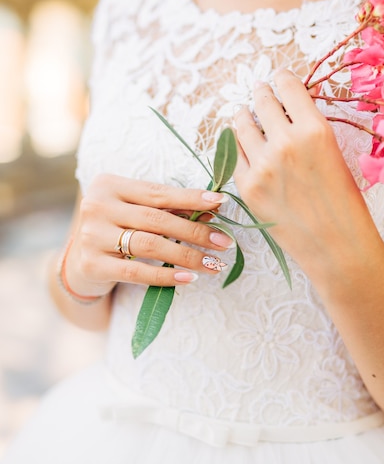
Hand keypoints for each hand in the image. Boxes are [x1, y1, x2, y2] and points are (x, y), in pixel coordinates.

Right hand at [64, 174, 233, 297]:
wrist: (78, 263)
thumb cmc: (116, 230)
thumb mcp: (137, 212)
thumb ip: (168, 209)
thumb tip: (212, 210)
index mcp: (109, 185)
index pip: (158, 192)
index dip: (191, 197)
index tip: (220, 202)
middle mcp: (97, 206)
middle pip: (157, 219)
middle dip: (195, 231)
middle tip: (224, 242)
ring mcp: (91, 236)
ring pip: (150, 245)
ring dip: (187, 255)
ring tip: (213, 263)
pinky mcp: (92, 265)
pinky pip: (137, 272)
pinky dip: (166, 275)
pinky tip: (189, 277)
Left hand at [233, 69, 372, 262]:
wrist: (336, 246)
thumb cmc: (345, 202)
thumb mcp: (334, 154)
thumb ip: (309, 129)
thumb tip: (286, 109)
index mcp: (316, 130)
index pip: (288, 86)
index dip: (282, 79)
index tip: (280, 80)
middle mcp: (286, 142)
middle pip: (261, 100)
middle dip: (261, 94)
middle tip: (260, 93)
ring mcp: (262, 165)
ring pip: (241, 124)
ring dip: (244, 116)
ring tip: (246, 116)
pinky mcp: (247, 187)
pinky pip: (233, 154)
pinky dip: (237, 146)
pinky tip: (243, 145)